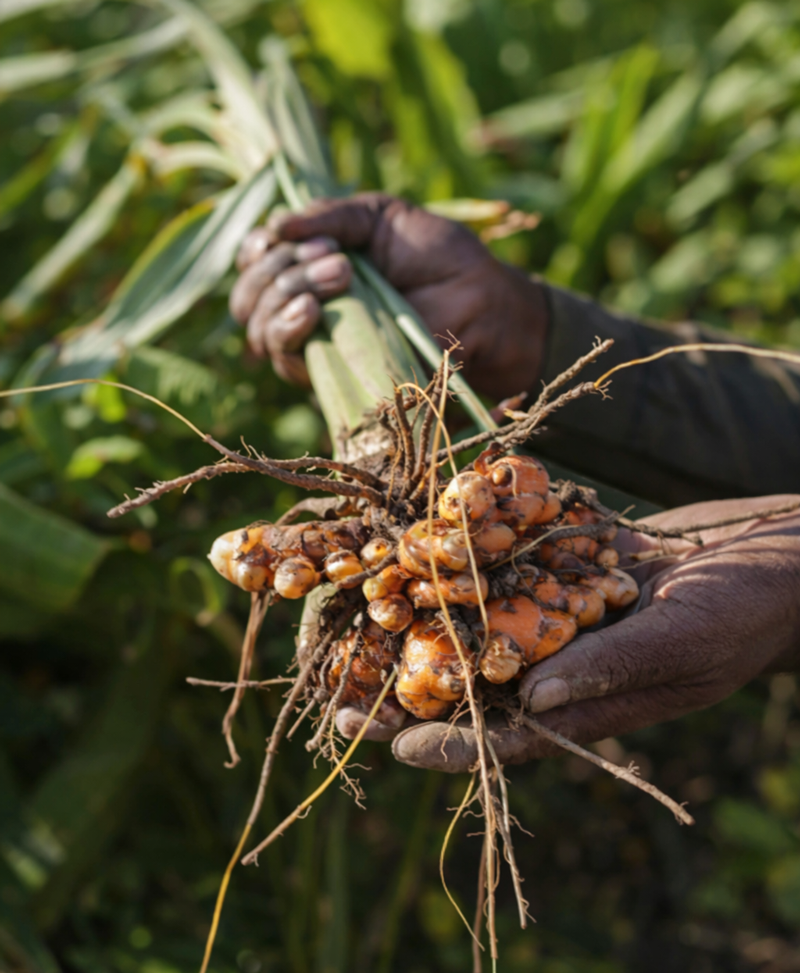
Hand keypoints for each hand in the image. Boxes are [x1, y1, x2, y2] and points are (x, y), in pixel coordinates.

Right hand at [229, 194, 548, 398]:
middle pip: (248, 295)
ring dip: (287, 292)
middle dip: (279, 268)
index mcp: (312, 263)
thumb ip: (331, 216)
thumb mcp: (383, 218)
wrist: (485, 307)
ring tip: (341, 276)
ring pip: (259, 327)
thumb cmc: (442, 259)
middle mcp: (306, 305)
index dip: (257, 248)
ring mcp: (317, 345)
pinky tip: (315, 311)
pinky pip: (285, 359)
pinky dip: (289, 329)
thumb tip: (274, 225)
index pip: (253, 261)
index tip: (288, 234)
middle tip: (336, 257)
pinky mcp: (333, 377)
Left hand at [362, 495, 799, 770]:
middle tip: (337, 689)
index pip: (506, 736)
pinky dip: (463, 553)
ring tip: (357, 611)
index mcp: (590, 699)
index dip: (447, 745)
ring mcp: (560, 609)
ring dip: (418, 617)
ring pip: (475, 621)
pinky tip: (415, 538)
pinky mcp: (566, 562)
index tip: (390, 747)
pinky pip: (505, 562)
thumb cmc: (744, 607)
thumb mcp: (682, 640)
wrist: (776, 550)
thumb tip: (530, 703)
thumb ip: (611, 670)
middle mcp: (562, 659)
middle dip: (406, 684)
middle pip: (470, 680)